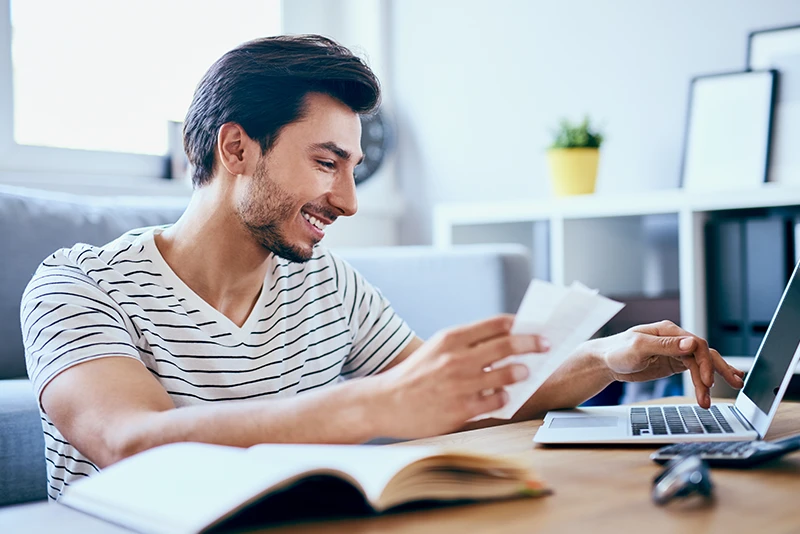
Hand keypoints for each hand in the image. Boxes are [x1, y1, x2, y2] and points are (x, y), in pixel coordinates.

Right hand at [372, 315, 548, 438]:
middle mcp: (457, 358)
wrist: (385, 402)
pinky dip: (504, 397)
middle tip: (545, 345)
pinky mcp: (461, 409)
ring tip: (524, 372)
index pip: (495, 324)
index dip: (520, 324)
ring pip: (507, 373)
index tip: (533, 327)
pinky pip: (496, 400)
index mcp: (451, 338)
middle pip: (507, 345)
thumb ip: (467, 344)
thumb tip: (505, 340)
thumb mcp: (436, 348)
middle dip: (532, 344)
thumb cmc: (415, 374)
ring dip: (521, 371)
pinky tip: (503, 396)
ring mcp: (460, 384)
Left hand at [588, 320, 744, 407]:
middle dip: (717, 370)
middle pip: (704, 353)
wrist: (604, 361)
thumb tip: (691, 342)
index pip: (696, 344)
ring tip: (723, 394)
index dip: (705, 363)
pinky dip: (706, 378)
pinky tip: (717, 384)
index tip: (706, 381)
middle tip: (732, 385)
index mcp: (668, 331)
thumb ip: (666, 345)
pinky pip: (695, 370)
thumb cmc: (617, 351)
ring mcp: (675, 352)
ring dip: (712, 379)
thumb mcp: (639, 347)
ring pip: (702, 363)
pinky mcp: (673, 364)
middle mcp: (675, 340)